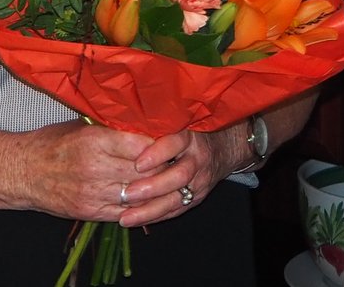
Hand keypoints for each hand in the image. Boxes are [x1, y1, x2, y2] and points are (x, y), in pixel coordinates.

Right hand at [15, 120, 167, 220]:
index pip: (142, 145)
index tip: (171, 140)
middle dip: (164, 167)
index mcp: (94, 141)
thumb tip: (144, 123)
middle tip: (177, 160)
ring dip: (156, 188)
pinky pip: (126, 211)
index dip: (161, 145)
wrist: (23, 172)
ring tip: (168, 179)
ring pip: (139, 194)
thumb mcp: (81, 126)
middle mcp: (95, 168)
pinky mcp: (90, 212)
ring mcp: (93, 193)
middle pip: (145, 171)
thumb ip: (111, 128)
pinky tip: (150, 197)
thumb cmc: (52, 143)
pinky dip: (141, 205)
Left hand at [116, 127, 230, 229]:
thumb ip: (154, 128)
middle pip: (178, 175)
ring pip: (177, 198)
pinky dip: (155, 217)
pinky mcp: (197, 198)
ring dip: (150, 209)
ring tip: (126, 217)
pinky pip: (175, 210)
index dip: (157, 153)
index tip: (138, 164)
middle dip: (152, 187)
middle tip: (126, 194)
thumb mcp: (177, 122)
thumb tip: (119, 130)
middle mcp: (197, 158)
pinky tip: (135, 220)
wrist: (223, 148)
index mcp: (189, 136)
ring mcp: (199, 181)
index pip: (175, 143)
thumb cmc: (188, 131)